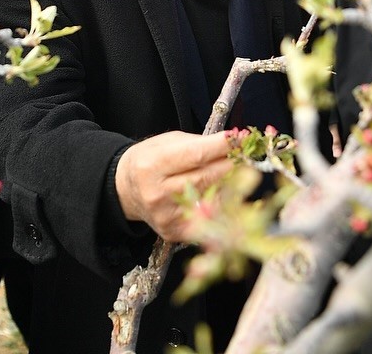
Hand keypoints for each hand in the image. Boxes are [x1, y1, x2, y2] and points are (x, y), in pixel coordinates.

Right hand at [116, 131, 232, 241]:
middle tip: (246, 156)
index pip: (195, 155)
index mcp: (153, 165)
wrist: (125, 189)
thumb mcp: (167, 142)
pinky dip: (220, 206)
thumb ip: (198, 144)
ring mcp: (166, 216)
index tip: (240, 138)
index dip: (221, 147)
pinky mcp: (173, 232)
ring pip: (210, 200)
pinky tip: (224, 194)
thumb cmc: (150, 160)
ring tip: (239, 173)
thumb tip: (232, 144)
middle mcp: (157, 193)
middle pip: (206, 178)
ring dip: (230, 186)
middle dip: (231, 165)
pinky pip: (206, 219)